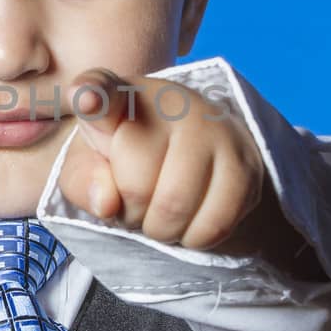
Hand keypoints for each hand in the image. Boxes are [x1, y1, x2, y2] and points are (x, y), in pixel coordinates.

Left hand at [56, 68, 326, 277]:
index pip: (102, 92)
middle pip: (137, 186)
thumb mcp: (90, 165)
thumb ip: (83, 181)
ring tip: (160, 211)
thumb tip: (107, 203)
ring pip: (176, 207)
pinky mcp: (247, 162)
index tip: (88, 99)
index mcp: (122, 95)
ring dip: (161, 230)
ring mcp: (216, 128)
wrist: (189, 152)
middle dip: (130, 214)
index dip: (92, 96)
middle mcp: (173, 102)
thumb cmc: (128, 158)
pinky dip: (195, 237)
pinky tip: (190, 219)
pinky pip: (214, 223)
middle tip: (136, 203)